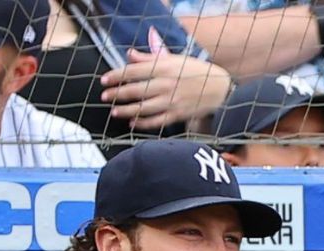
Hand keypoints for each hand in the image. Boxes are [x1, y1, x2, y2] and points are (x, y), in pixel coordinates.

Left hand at [101, 49, 232, 129]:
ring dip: (126, 110)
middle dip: (117, 94)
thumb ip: (150, 57)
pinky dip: (143, 123)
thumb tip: (130, 54)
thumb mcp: (174, 59)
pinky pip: (157, 121)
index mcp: (164, 67)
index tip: (104, 80)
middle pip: (135, 90)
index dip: (116, 76)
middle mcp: (166, 84)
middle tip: (104, 96)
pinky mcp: (178, 114)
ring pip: (143, 108)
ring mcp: (172, 101)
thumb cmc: (195, 71)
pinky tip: (132, 123)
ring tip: (114, 111)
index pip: (134, 71)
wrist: (220, 88)